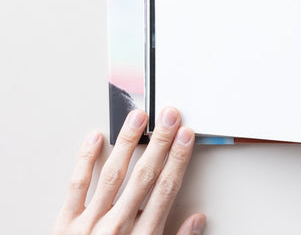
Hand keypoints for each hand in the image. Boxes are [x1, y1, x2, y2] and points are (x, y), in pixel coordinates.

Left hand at [54, 107, 205, 234]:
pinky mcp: (63, 225)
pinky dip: (85, 160)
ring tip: (138, 118)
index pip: (166, 188)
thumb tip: (197, 220)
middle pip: (144, 175)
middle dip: (161, 143)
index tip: (187, 137)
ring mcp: (89, 224)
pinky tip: (95, 139)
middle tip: (170, 117)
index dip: (178, 159)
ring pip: (112, 174)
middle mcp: (117, 227)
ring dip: (128, 142)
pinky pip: (75, 186)